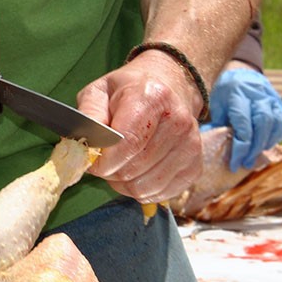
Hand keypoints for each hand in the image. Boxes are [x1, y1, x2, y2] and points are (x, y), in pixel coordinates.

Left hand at [76, 53, 203, 203]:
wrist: (170, 87)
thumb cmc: (128, 92)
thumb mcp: (99, 90)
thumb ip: (88, 115)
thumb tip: (86, 145)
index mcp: (152, 97)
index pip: (126, 144)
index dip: (102, 161)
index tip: (92, 160)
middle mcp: (178, 121)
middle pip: (132, 170)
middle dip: (110, 171)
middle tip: (106, 160)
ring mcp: (191, 146)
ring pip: (143, 187)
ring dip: (124, 183)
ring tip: (122, 164)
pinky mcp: (195, 167)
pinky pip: (158, 194)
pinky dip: (141, 190)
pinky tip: (139, 171)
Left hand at [203, 68, 281, 170]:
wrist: (241, 73)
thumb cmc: (225, 93)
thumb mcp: (217, 105)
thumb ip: (218, 124)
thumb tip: (210, 150)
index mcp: (238, 94)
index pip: (243, 124)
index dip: (240, 147)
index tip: (234, 163)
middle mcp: (258, 95)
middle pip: (262, 124)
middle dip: (254, 148)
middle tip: (245, 163)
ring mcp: (271, 98)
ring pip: (276, 123)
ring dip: (266, 144)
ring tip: (255, 157)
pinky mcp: (279, 103)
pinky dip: (276, 136)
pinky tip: (266, 145)